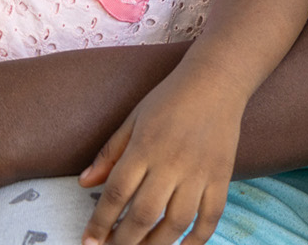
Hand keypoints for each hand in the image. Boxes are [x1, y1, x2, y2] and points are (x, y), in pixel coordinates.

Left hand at [78, 69, 241, 244]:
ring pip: (176, 222)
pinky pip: (211, 216)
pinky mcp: (222, 175)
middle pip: (144, 214)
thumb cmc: (171, 98)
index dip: (99, 223)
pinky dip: (197, 239)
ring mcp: (200, 171)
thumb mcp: (134, 119)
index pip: (116, 194)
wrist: (218, 79)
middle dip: (123, 242)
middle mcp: (172, 162)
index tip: (88, 242)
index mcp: (145, 146)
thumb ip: (110, 153)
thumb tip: (85, 184)